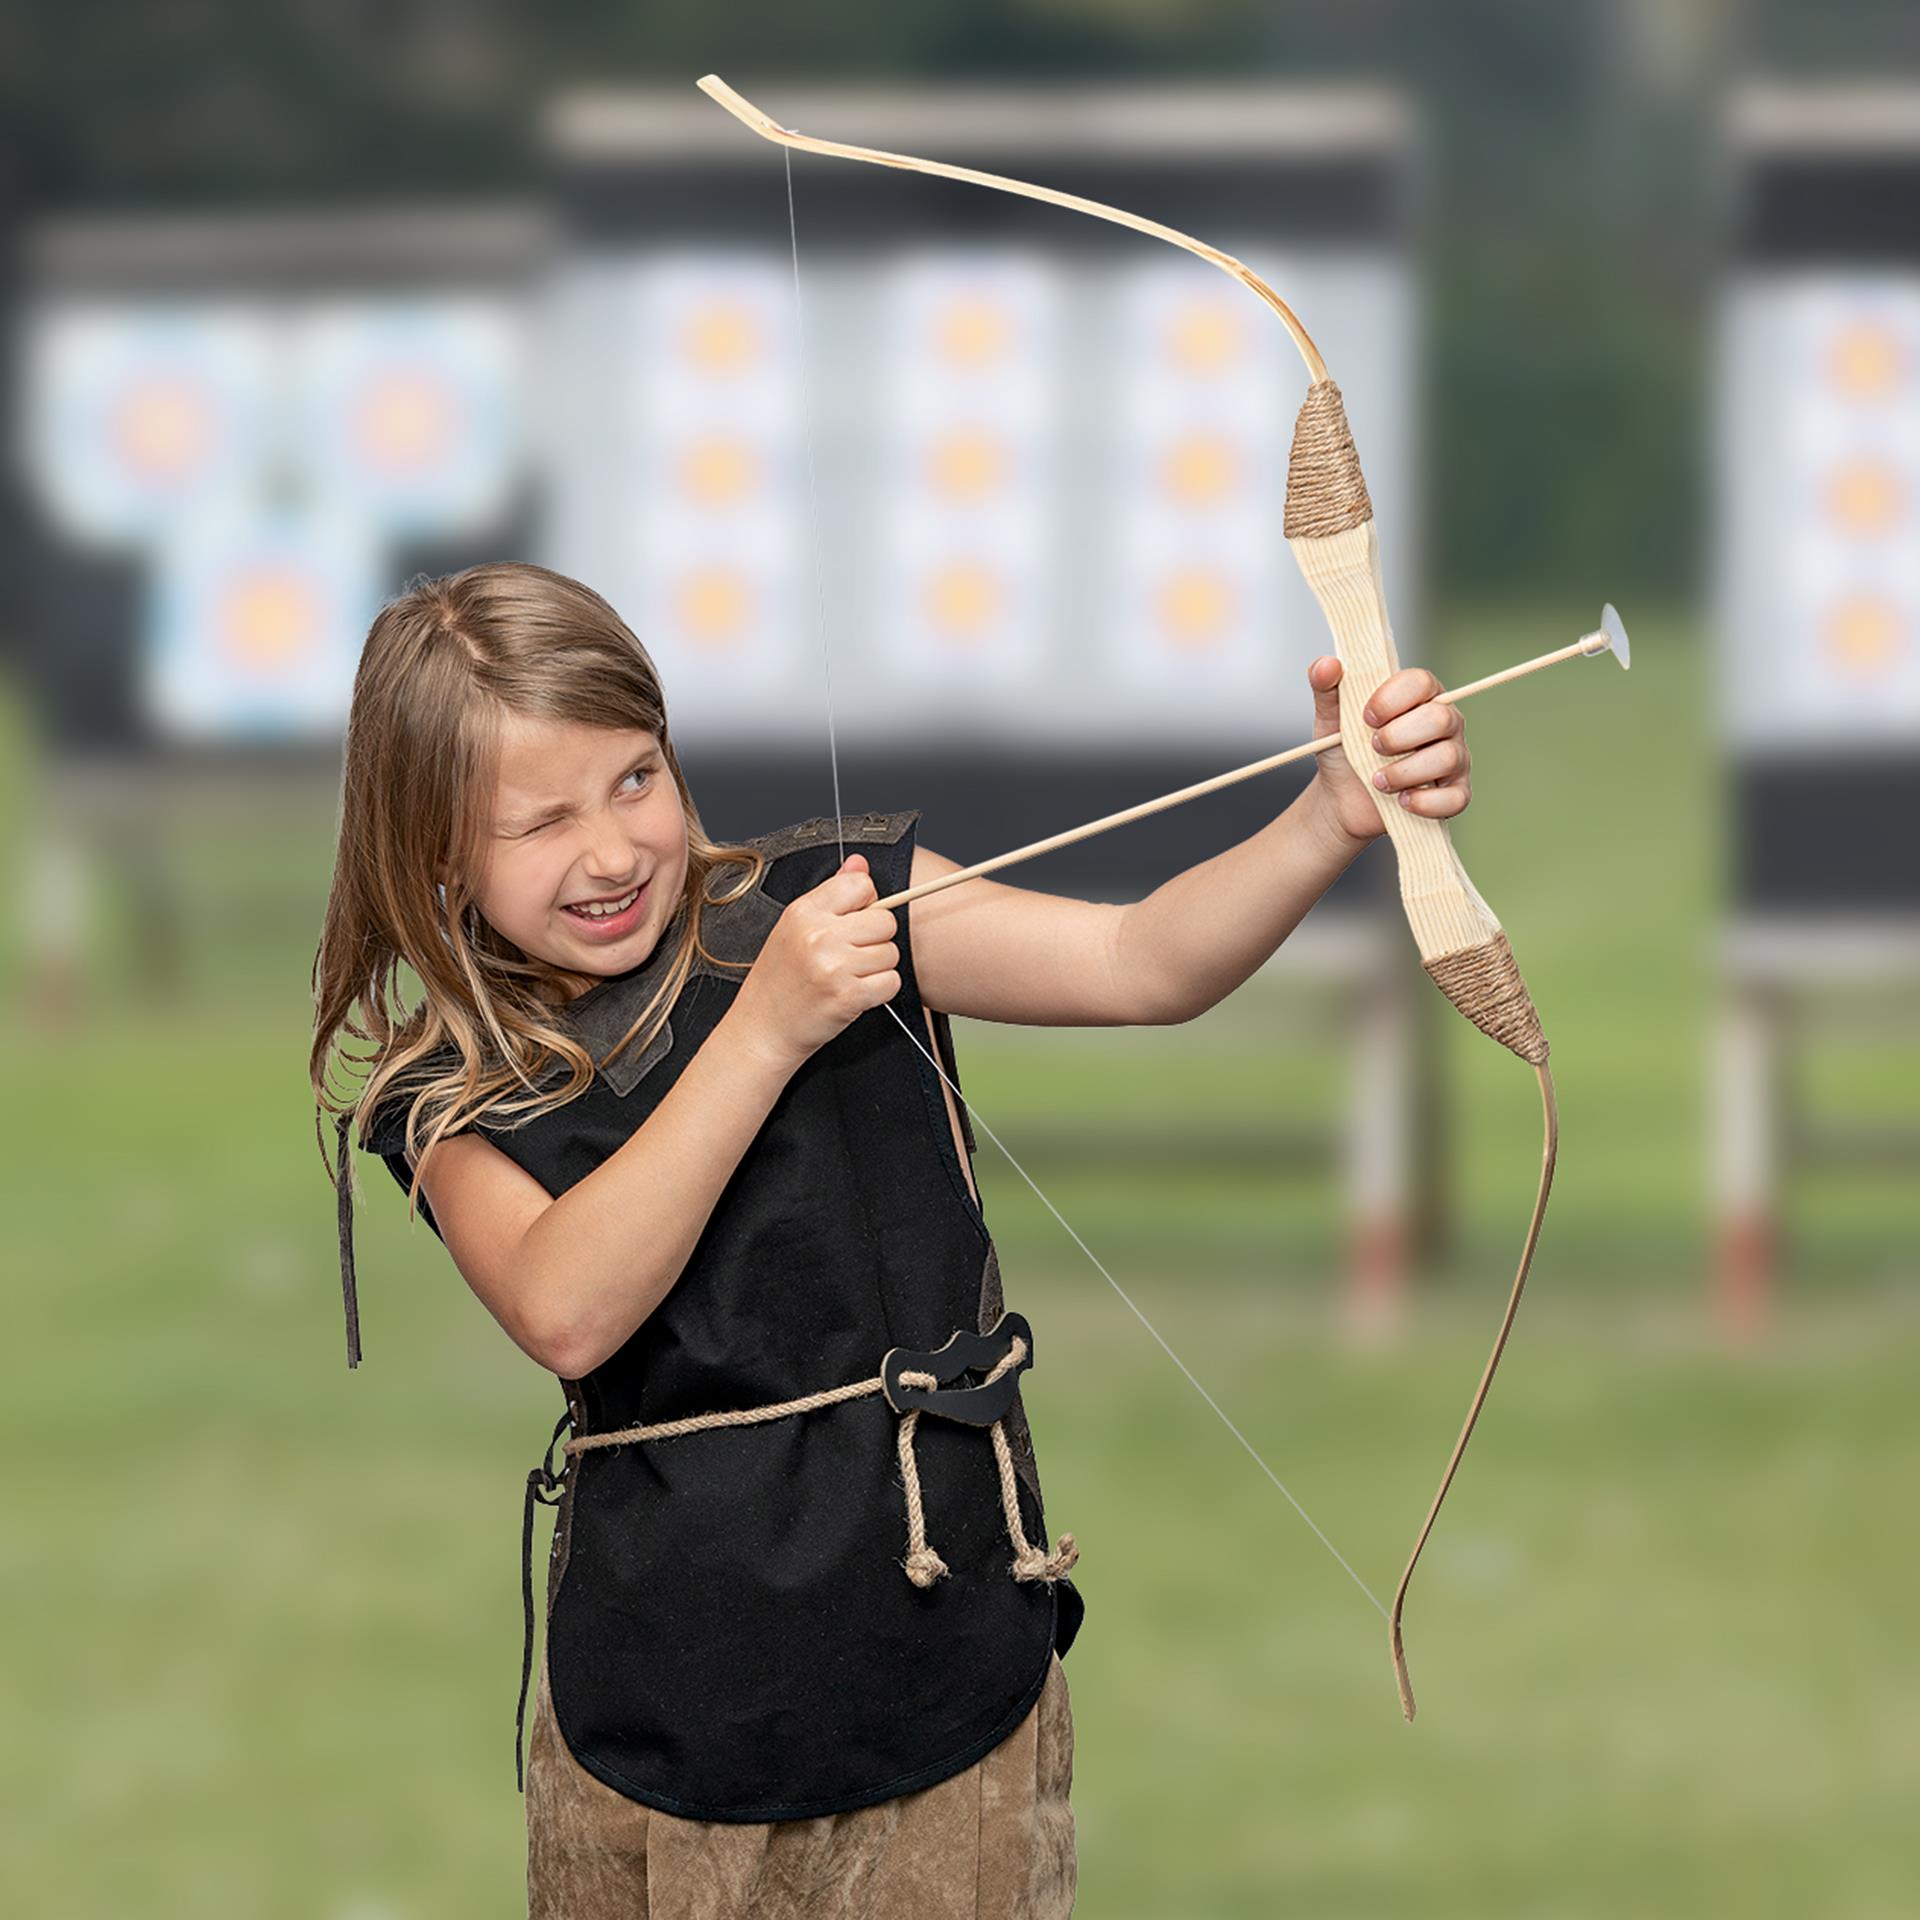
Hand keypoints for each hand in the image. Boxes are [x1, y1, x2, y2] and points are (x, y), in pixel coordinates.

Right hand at [729, 855, 900, 1072]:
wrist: (762, 1029)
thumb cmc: (779, 980)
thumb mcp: (795, 927)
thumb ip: (832, 893)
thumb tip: (859, 864)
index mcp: (804, 912)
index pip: (862, 885)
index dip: (867, 904)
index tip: (853, 922)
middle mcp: (818, 935)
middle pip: (885, 921)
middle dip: (876, 940)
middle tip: (851, 956)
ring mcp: (833, 966)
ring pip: (891, 953)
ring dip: (878, 968)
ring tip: (848, 976)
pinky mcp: (847, 996)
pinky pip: (891, 982)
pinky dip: (880, 991)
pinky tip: (854, 993)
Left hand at [1304, 657, 1471, 849]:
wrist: (1340, 799)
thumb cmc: (1344, 753)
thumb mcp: (1330, 720)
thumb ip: (1326, 689)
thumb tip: (1327, 664)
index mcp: (1419, 696)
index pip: (1421, 682)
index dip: (1392, 699)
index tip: (1365, 717)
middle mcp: (1445, 722)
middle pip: (1441, 718)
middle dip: (1398, 736)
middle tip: (1372, 748)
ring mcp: (1455, 758)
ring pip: (1447, 758)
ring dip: (1404, 772)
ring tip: (1377, 780)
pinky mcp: (1455, 794)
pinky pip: (1454, 798)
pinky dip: (1423, 803)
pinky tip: (1401, 801)